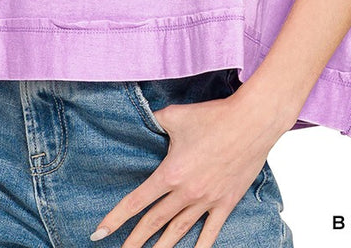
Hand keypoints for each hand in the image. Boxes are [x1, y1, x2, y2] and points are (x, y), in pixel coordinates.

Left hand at [89, 83, 290, 247]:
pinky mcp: (226, 203)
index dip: (115, 218)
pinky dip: (200, 247)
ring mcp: (207, 201)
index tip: (99, 232)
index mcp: (171, 173)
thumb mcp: (175, 115)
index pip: (137, 201)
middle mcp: (186, 193)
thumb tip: (143, 119)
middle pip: (153, 223)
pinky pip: (210, 232)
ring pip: (178, 232)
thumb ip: (155, 120)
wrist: (251, 123)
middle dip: (134, 241)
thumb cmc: (213, 116)